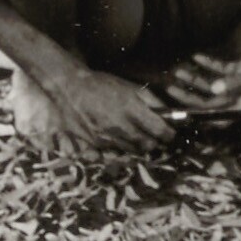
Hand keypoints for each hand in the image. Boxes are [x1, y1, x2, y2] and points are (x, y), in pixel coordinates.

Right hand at [51, 65, 175, 152]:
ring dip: (139, 148)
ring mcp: (107, 138)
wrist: (71, 89)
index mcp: (132, 109)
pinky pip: (115, 154)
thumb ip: (150, 100)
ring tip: (140, 140)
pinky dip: (122, 152)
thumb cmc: (102, 85)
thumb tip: (168, 111)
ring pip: (132, 151)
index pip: (159, 130)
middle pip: (147, 145)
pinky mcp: (95, 145)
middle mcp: (121, 127)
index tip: (170, 133)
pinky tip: (123, 144)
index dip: (168, 133)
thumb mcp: (129, 87)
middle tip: (155, 138)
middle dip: (155, 143)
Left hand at [164, 40, 240, 110]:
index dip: (193, 111)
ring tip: (176, 70)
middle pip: (207, 100)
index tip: (173, 108)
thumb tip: (213, 90)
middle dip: (187, 94)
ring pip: (212, 84)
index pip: (213, 113)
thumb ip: (238, 82)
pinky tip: (196, 56)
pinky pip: (222, 69)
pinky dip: (209, 64)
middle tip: (166, 87)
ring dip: (195, 77)